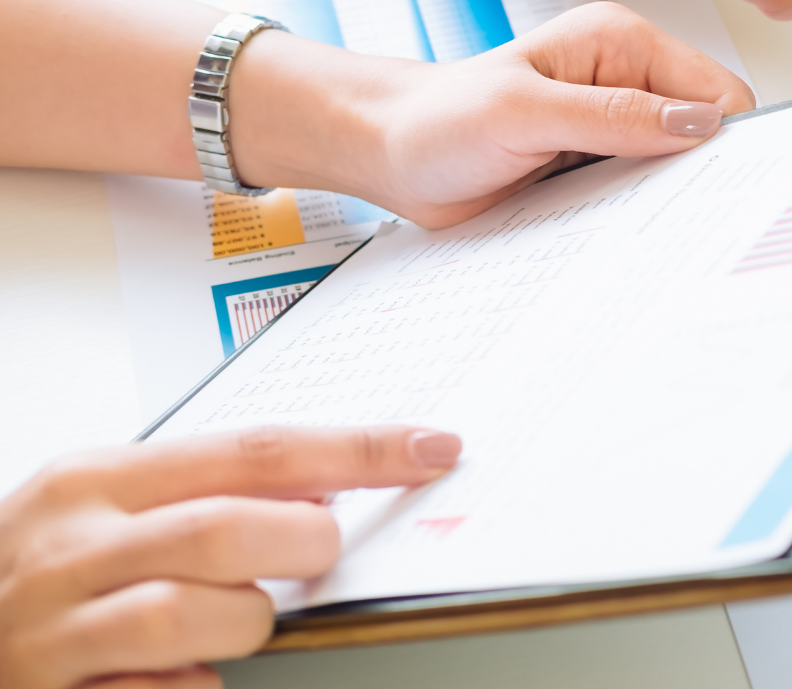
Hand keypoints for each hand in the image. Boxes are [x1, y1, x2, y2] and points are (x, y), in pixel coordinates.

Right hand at [0, 425, 460, 688]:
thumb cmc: (38, 575)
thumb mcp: (101, 511)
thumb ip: (200, 494)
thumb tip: (327, 489)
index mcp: (94, 480)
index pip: (256, 448)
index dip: (358, 449)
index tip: (431, 448)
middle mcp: (70, 547)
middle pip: (231, 530)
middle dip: (301, 546)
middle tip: (312, 556)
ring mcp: (52, 632)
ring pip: (196, 616)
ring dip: (245, 622)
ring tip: (229, 621)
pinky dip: (193, 688)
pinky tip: (181, 674)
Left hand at [229, 1, 755, 227]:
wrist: (389, 154)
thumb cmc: (439, 120)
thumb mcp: (522, 113)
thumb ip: (612, 116)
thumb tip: (699, 124)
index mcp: (622, 42)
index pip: (714, 91)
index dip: (727, 139)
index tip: (724, 189)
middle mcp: (628, 79)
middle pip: (705, 132)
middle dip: (700, 175)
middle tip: (678, 218)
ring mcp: (616, 125)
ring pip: (679, 169)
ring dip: (666, 201)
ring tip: (639, 227)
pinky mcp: (601, 164)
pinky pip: (644, 193)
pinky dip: (639, 215)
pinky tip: (619, 232)